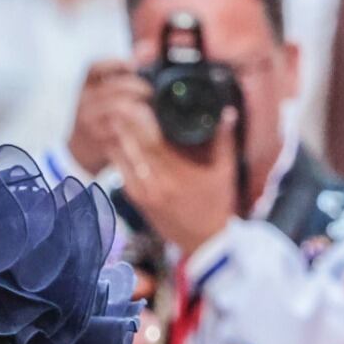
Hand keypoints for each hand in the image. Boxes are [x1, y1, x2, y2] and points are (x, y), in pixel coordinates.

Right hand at [69, 57, 150, 175]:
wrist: (77, 155)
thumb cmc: (94, 121)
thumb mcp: (98, 97)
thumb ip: (119, 75)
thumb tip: (146, 49)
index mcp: (84, 89)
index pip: (93, 69)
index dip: (114, 63)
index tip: (133, 64)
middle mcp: (84, 103)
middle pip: (113, 87)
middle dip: (137, 87)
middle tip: (149, 91)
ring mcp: (90, 123)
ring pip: (118, 108)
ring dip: (139, 106)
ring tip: (149, 108)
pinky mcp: (100, 141)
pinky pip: (123, 131)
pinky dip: (137, 129)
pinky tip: (146, 128)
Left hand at [114, 106, 242, 256]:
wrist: (205, 243)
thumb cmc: (216, 204)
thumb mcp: (225, 170)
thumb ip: (223, 139)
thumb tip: (227, 111)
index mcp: (179, 173)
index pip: (152, 139)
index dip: (142, 117)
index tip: (141, 100)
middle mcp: (157, 183)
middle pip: (132, 145)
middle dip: (125, 121)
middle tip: (122, 101)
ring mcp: (144, 193)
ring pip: (121, 156)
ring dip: (117, 135)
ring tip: (116, 115)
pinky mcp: (137, 200)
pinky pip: (120, 171)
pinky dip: (117, 154)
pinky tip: (117, 139)